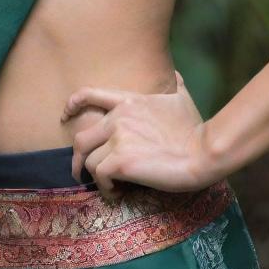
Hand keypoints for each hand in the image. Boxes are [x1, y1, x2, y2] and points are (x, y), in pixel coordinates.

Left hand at [62, 74, 219, 194]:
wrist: (204, 152)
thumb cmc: (195, 129)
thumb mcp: (181, 99)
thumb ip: (173, 85)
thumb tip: (176, 75)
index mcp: (129, 101)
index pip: (88, 94)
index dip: (71, 105)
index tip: (64, 116)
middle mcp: (118, 117)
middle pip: (81, 137)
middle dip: (77, 158)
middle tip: (80, 172)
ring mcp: (119, 138)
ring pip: (90, 160)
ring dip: (97, 178)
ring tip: (111, 188)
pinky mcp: (122, 161)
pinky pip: (100, 176)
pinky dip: (105, 188)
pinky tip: (117, 194)